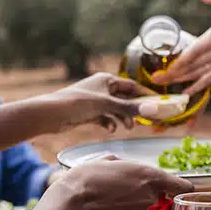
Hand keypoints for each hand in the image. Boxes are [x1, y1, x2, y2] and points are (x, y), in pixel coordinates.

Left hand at [46, 72, 166, 132]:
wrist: (51, 114)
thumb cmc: (77, 103)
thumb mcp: (106, 104)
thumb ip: (130, 108)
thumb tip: (153, 109)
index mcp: (106, 79)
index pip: (132, 86)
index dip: (145, 95)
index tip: (159, 103)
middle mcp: (102, 88)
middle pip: (125, 99)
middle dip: (134, 110)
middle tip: (146, 121)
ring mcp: (95, 101)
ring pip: (116, 110)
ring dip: (122, 118)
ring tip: (127, 127)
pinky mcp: (89, 113)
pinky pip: (105, 118)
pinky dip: (109, 123)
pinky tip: (110, 129)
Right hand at [50, 155, 193, 209]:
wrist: (72, 202)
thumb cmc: (88, 176)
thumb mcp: (109, 160)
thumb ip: (126, 165)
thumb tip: (125, 169)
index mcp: (149, 175)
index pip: (183, 186)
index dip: (181, 187)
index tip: (177, 188)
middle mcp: (149, 196)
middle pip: (156, 195)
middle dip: (143, 191)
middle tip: (121, 184)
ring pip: (142, 206)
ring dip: (130, 202)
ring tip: (108, 194)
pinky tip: (104, 206)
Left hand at [154, 0, 210, 94]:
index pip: (194, 51)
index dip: (179, 62)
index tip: (165, 68)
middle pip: (191, 65)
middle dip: (172, 74)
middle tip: (154, 80)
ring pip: (197, 73)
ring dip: (179, 80)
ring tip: (163, 84)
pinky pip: (208, 79)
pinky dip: (196, 87)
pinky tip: (185, 93)